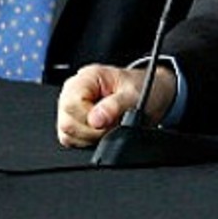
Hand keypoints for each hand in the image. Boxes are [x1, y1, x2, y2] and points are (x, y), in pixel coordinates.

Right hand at [56, 63, 176, 147]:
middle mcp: (74, 90)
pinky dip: (86, 141)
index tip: (110, 121)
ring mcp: (72, 106)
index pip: (71, 104)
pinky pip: (69, 138)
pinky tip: (101, 132)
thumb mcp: (134, 95)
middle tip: (113, 125)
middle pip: (66, 121)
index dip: (90, 119)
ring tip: (109, 127)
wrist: (151, 94)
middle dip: (91, 131)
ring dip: (90, 137)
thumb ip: (115, 106)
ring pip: (66, 132)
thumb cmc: (143, 89)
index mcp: (86, 77)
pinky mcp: (75, 120)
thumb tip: (95, 120)